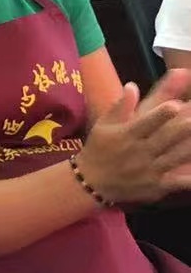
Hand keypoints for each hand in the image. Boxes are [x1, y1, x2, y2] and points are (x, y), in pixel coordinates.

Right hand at [77, 70, 190, 204]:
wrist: (92, 182)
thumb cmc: (99, 148)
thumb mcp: (103, 125)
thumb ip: (120, 106)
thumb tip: (132, 85)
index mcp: (126, 135)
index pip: (146, 122)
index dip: (161, 114)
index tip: (175, 105)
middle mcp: (138, 152)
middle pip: (164, 139)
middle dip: (181, 129)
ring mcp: (149, 170)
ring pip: (174, 158)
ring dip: (188, 149)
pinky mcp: (156, 186)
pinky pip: (176, 182)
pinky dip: (188, 179)